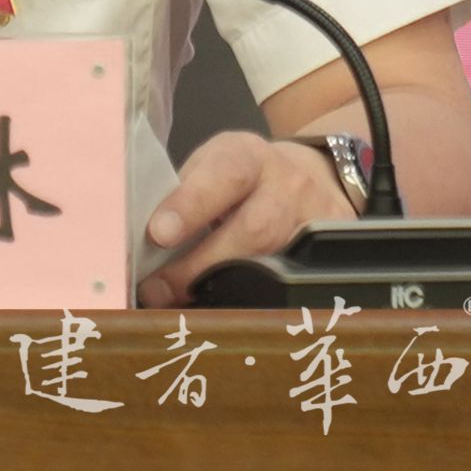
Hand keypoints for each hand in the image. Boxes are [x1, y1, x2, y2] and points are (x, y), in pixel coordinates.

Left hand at [137, 130, 346, 306]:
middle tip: (160, 289)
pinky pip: (292, 288)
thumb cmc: (241, 176)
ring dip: (224, 291)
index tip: (159, 233)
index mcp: (247, 157)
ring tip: (183, 305)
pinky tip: (226, 314)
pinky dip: (256, 304)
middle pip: (252, 230)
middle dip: (201, 266)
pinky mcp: (329, 256)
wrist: (305, 177)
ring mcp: (314, 223)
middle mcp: (287, 187)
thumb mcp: (211, 165)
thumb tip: (140, 242)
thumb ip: (181, 194)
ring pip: (274, 265)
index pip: (223, 175)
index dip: (191, 204)